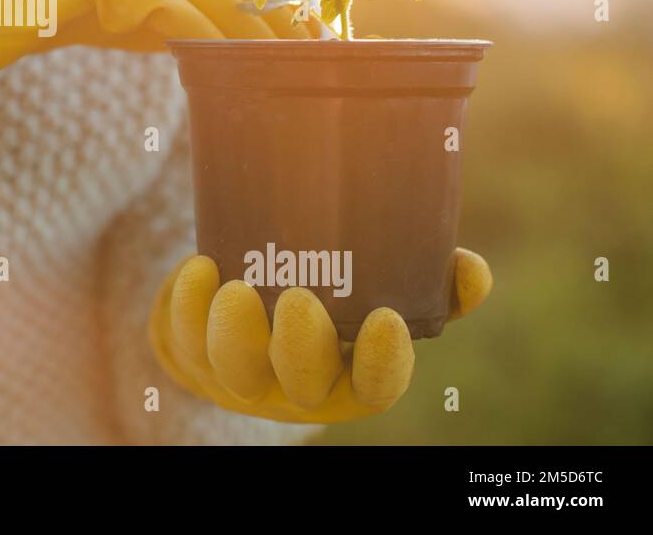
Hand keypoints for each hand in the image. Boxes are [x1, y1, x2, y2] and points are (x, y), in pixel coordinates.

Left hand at [148, 249, 491, 422]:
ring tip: (234, 285)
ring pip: (234, 370)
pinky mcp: (194, 350)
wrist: (248, 288)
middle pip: (302, 385)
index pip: (375, 386)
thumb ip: (431, 280)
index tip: (388, 318)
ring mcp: (243, 372)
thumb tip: (471, 269)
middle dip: (301, 349)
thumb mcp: (381, 284)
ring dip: (233, 332)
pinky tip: (199, 268)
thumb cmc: (330, 289)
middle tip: (299, 298)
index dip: (382, 363)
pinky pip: (183, 340)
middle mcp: (298, 383)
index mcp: (351, 372)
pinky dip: (186, 305)